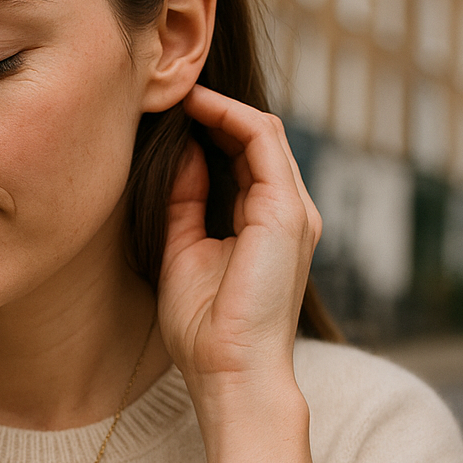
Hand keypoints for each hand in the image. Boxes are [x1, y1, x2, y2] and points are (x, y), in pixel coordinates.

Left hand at [157, 84, 321, 414]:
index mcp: (267, 227)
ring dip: (221, 106)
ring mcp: (292, 211)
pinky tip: (196, 107)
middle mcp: (288, 214)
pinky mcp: (285, 211)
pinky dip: (229, 116)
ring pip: (263, 133)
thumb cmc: (206, 332)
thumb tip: (181, 154)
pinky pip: (261, 141)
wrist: (231, 373)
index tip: (170, 114)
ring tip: (179, 90)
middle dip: (216, 111)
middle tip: (171, 90)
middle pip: (256, 140)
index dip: (210, 130)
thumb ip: (184, 204)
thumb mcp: (183, 253)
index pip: (245, 160)